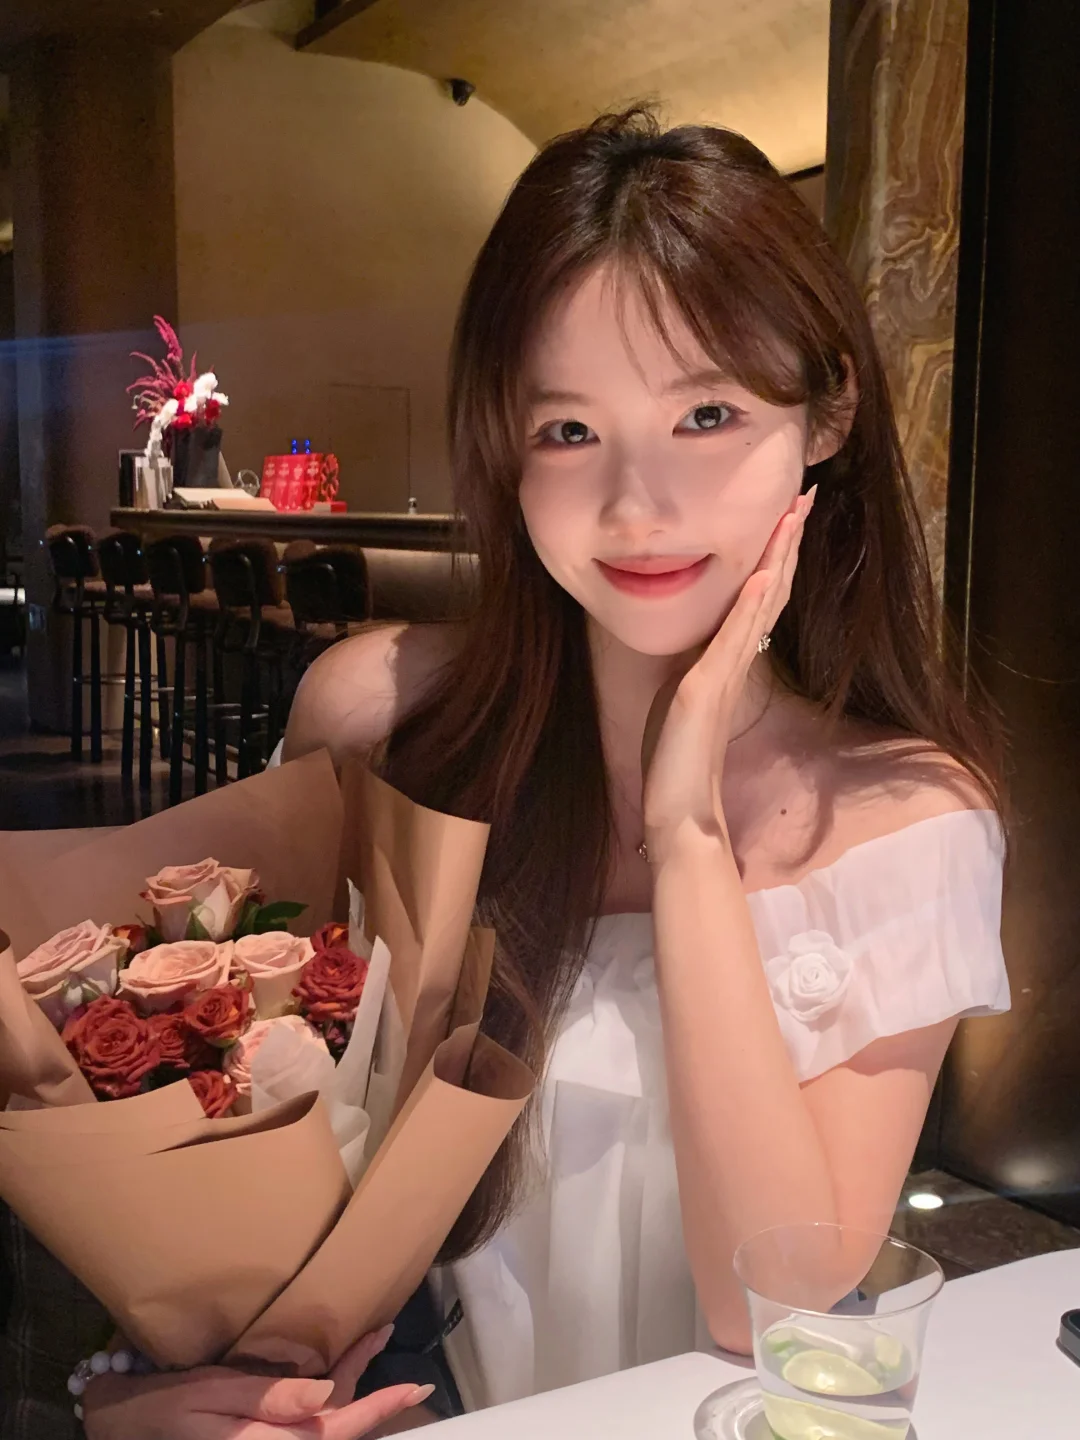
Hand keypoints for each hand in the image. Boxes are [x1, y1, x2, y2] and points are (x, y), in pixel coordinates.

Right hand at [82, 1328, 435, 1439]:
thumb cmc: (165, 1407)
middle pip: (337, 1420)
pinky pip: (301, 1413)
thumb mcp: (214, 1396)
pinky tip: (331, 1364)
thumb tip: (325, 1397)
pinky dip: (324, 1387)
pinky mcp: (256, 1431)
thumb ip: (272, 1399)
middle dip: (371, 1383)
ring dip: (350, 1379)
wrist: (121, 1423)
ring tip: (373, 1337)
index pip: (339, 1429)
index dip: (380, 1407)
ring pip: (323, 1415)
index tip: (415, 1385)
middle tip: (388, 1334)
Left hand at [640, 486, 814, 861]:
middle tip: (804, 496)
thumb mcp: (681, 702)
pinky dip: (750, 606)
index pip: (758, 598)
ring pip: (758, 605)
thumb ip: (696, 674)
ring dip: (775, 558)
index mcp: (726, 662)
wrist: (680, 814)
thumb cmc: (677, 764)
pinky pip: (733, 639)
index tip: (787, 516)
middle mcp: (732, 662)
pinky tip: (762, 575)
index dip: (775, 556)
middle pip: (768, 590)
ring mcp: (722, 674)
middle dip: (785, 541)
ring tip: (791, 516)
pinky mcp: (705, 689)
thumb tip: (696, 655)